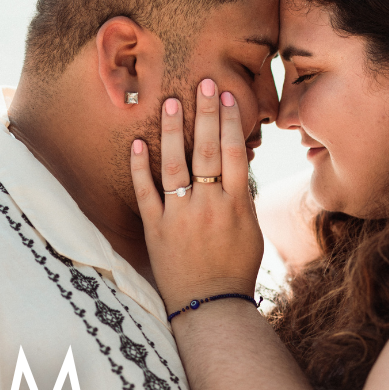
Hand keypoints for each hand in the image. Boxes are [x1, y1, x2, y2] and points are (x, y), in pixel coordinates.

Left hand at [129, 78, 262, 311]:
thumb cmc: (236, 269)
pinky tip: (137, 142)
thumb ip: (241, 196)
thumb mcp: (251, 231)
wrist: (211, 307)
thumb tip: (235, 162)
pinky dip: (140, 167)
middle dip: (205, 114)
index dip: (230, 122)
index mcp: (235, 205)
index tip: (227, 96)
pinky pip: (146, 192)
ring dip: (173, 131)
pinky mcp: (155, 229)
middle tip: (204, 83)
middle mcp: (208, 206)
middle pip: (206, 150)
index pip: (232, 152)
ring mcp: (180, 216)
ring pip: (175, 165)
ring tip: (170, 101)